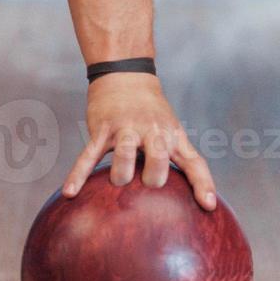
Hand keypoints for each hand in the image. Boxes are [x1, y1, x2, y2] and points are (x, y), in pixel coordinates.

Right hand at [61, 72, 216, 209]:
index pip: (194, 162)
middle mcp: (152, 132)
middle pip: (158, 160)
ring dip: (121, 176)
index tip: (209, 206)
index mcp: (172, 136)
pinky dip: (78, 175)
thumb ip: (176, 158)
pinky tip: (70, 193)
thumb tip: (182, 194)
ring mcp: (126, 130)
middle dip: (153, 179)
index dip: (203, 184)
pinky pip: (88, 156)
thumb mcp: (170, 130)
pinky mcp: (102, 130)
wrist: (125, 74)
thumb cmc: (151, 111)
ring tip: (118, 182)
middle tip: (146, 185)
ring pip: (124, 156)